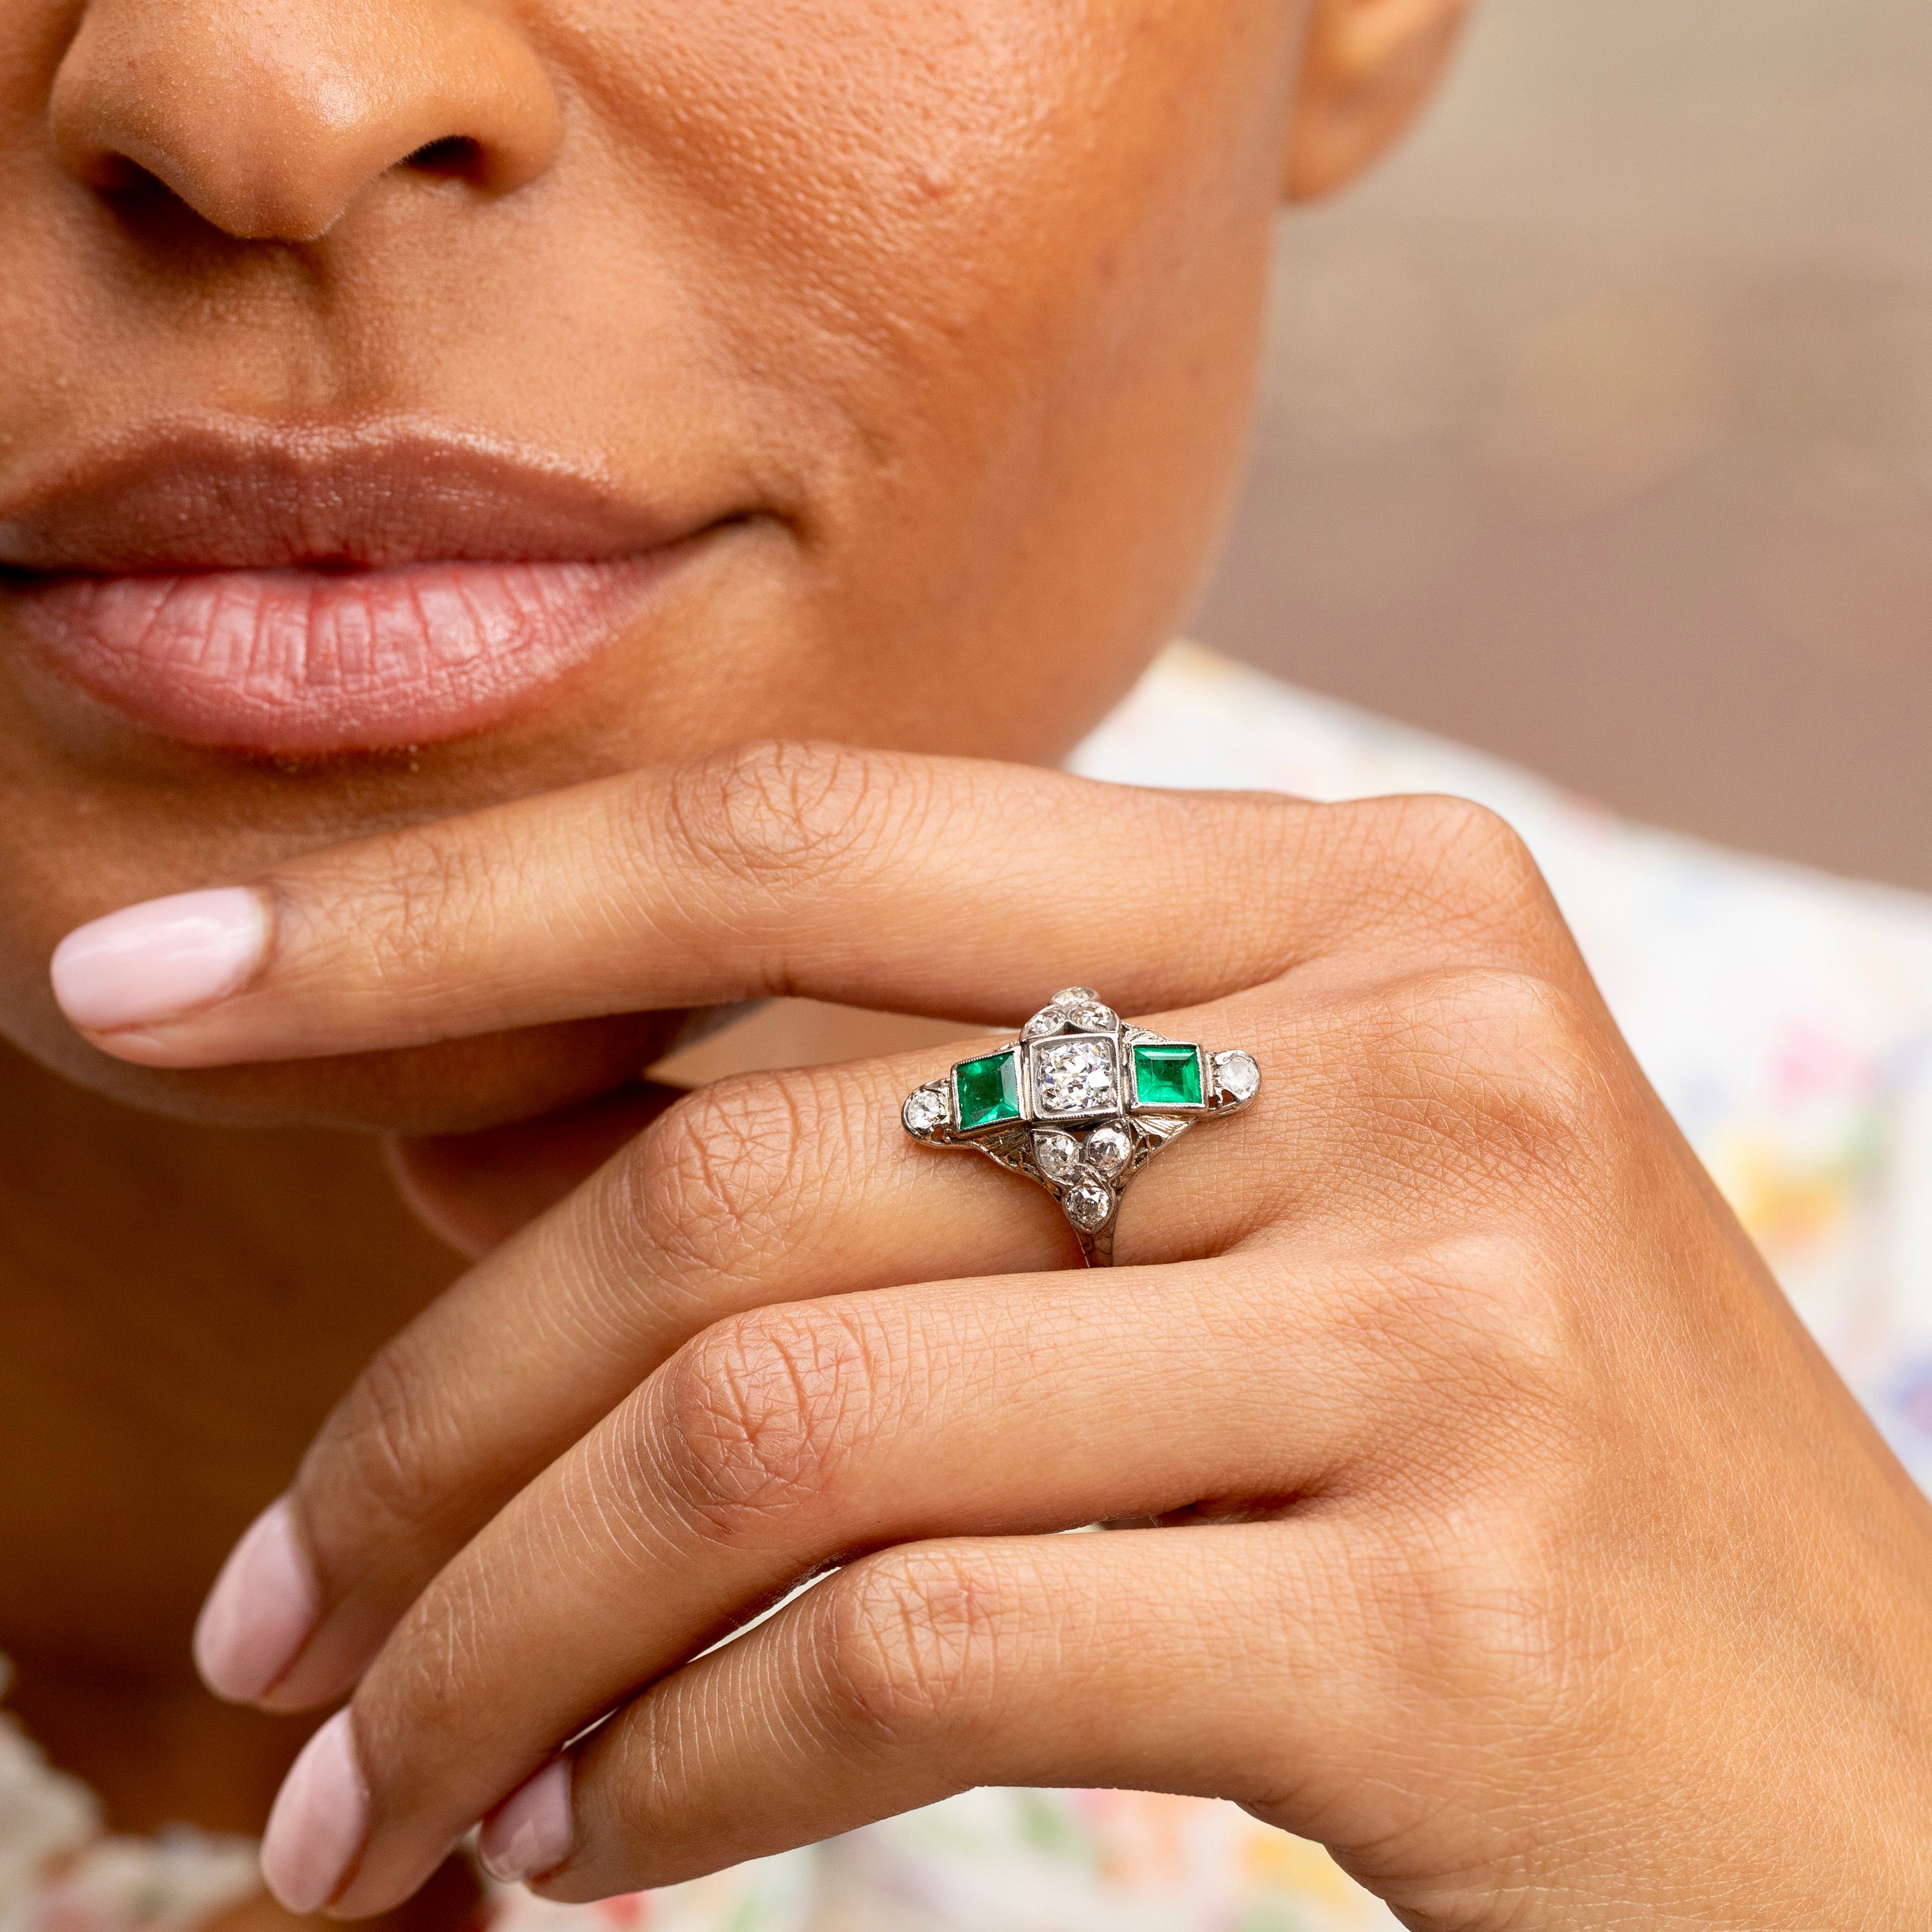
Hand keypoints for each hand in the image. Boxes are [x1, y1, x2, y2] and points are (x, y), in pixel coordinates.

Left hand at [58, 743, 1931, 1927]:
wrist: (1880, 1785)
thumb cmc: (1499, 1469)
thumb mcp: (1226, 1232)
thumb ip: (879, 1143)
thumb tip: (472, 1135)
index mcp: (1354, 899)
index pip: (790, 843)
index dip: (436, 908)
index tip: (148, 986)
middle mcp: (1415, 1045)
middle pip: (738, 1175)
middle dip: (421, 1413)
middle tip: (263, 1610)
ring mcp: (1448, 1314)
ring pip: (780, 1428)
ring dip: (506, 1628)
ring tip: (373, 1787)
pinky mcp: (1452, 1605)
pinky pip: (909, 1654)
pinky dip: (678, 1770)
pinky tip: (587, 1844)